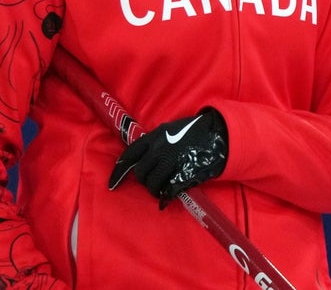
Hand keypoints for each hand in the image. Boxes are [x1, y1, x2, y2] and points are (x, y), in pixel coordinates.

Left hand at [108, 108, 227, 208]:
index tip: (112, 184)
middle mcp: (159, 149)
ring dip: (155, 191)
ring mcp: (172, 162)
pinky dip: (166, 198)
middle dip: (144, 181)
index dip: (119, 172)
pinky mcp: (184, 174)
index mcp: (154, 137)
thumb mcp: (169, 130)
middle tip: (152, 183)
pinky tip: (166, 200)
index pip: (129, 155)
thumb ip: (154, 143)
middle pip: (141, 173)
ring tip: (161, 191)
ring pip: (153, 184)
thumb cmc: (193, 132)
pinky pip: (168, 191)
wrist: (218, 135)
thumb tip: (142, 159)